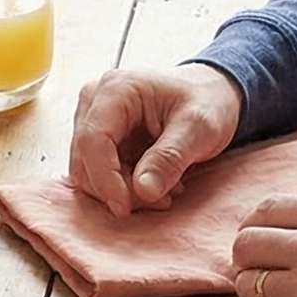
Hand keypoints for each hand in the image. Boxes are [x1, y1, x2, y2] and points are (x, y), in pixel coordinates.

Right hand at [69, 64, 243, 216]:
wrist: (210, 94)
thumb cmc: (208, 102)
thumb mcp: (200, 128)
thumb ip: (170, 158)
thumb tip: (144, 191)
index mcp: (117, 89)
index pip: (92, 140)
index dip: (104, 178)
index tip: (126, 207)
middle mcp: (94, 101)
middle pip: (85, 160)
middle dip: (117, 189)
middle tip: (161, 200)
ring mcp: (92, 119)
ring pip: (87, 172)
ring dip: (121, 192)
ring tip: (164, 191)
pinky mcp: (97, 138)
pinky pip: (96, 174)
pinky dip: (122, 188)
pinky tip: (154, 183)